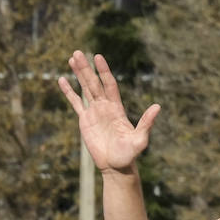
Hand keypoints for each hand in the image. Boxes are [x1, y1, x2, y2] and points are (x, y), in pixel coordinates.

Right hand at [58, 53, 160, 173]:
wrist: (116, 167)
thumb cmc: (129, 155)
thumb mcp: (140, 140)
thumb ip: (146, 123)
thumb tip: (158, 107)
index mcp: (117, 109)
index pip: (109, 85)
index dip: (104, 71)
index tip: (98, 57)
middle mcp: (105, 107)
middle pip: (94, 83)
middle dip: (86, 68)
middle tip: (78, 52)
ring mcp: (95, 113)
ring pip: (85, 89)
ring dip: (79, 74)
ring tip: (72, 58)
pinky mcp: (85, 121)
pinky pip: (76, 103)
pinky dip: (69, 92)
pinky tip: (62, 80)